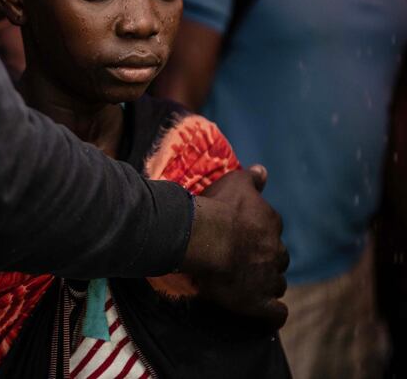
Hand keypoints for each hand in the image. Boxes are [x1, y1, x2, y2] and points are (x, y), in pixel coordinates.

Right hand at [179, 166, 288, 328]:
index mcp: (270, 223)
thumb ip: (252, 177)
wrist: (206, 238)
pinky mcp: (259, 302)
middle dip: (265, 260)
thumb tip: (263, 170)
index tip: (244, 236)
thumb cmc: (218, 208)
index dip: (259, 234)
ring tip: (249, 285)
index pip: (272, 231)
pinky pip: (276, 313)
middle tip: (243, 260)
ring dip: (267, 284)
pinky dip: (274, 313)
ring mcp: (268, 278)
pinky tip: (267, 311)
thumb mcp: (234, 182)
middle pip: (277, 258)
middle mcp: (275, 251)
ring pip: (276, 284)